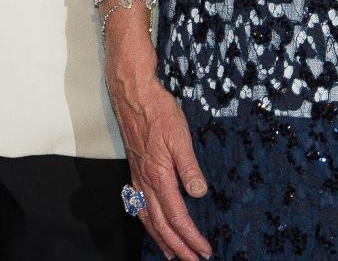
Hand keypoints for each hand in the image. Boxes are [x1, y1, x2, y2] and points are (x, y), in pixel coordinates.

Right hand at [106, 38, 211, 260]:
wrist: (132, 92)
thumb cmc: (157, 110)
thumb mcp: (180, 135)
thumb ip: (189, 166)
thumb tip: (199, 194)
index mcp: (158, 175)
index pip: (177, 217)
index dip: (191, 237)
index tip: (204, 250)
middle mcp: (145, 180)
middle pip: (161, 223)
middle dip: (177, 246)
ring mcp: (137, 175)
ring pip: (147, 217)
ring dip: (160, 238)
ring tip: (172, 253)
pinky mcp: (134, 167)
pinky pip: (138, 203)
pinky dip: (147, 221)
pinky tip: (151, 222)